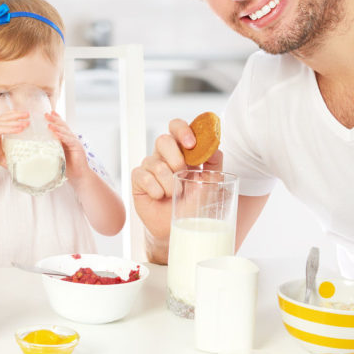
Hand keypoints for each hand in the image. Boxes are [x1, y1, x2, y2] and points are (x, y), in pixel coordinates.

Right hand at [0, 110, 28, 166]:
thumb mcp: (3, 155)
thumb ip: (11, 157)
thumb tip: (21, 165)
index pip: (8, 119)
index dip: (17, 117)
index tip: (27, 117)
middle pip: (7, 116)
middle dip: (18, 115)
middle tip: (28, 115)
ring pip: (6, 122)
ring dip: (17, 122)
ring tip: (26, 123)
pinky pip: (2, 128)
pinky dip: (11, 129)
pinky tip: (19, 129)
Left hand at [45, 111, 89, 181]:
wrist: (79, 176)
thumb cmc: (67, 168)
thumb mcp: (56, 156)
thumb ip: (51, 149)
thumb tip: (38, 146)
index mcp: (66, 140)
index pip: (61, 127)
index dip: (56, 119)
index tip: (49, 113)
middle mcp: (71, 139)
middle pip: (63, 126)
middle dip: (54, 120)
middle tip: (46, 114)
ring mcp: (75, 142)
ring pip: (65, 132)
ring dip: (57, 127)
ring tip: (48, 124)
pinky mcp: (78, 147)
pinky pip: (69, 140)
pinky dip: (62, 136)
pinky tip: (56, 134)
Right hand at [130, 118, 222, 245]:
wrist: (181, 226)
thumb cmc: (195, 202)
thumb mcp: (211, 183)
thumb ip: (214, 164)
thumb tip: (215, 148)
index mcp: (182, 150)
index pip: (177, 127)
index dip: (182, 130)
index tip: (192, 143)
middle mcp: (164, 155)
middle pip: (163, 140)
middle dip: (176, 159)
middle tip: (184, 174)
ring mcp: (149, 166)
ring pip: (156, 164)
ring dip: (170, 183)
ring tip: (175, 194)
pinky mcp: (138, 179)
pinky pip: (144, 178)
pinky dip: (156, 190)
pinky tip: (161, 197)